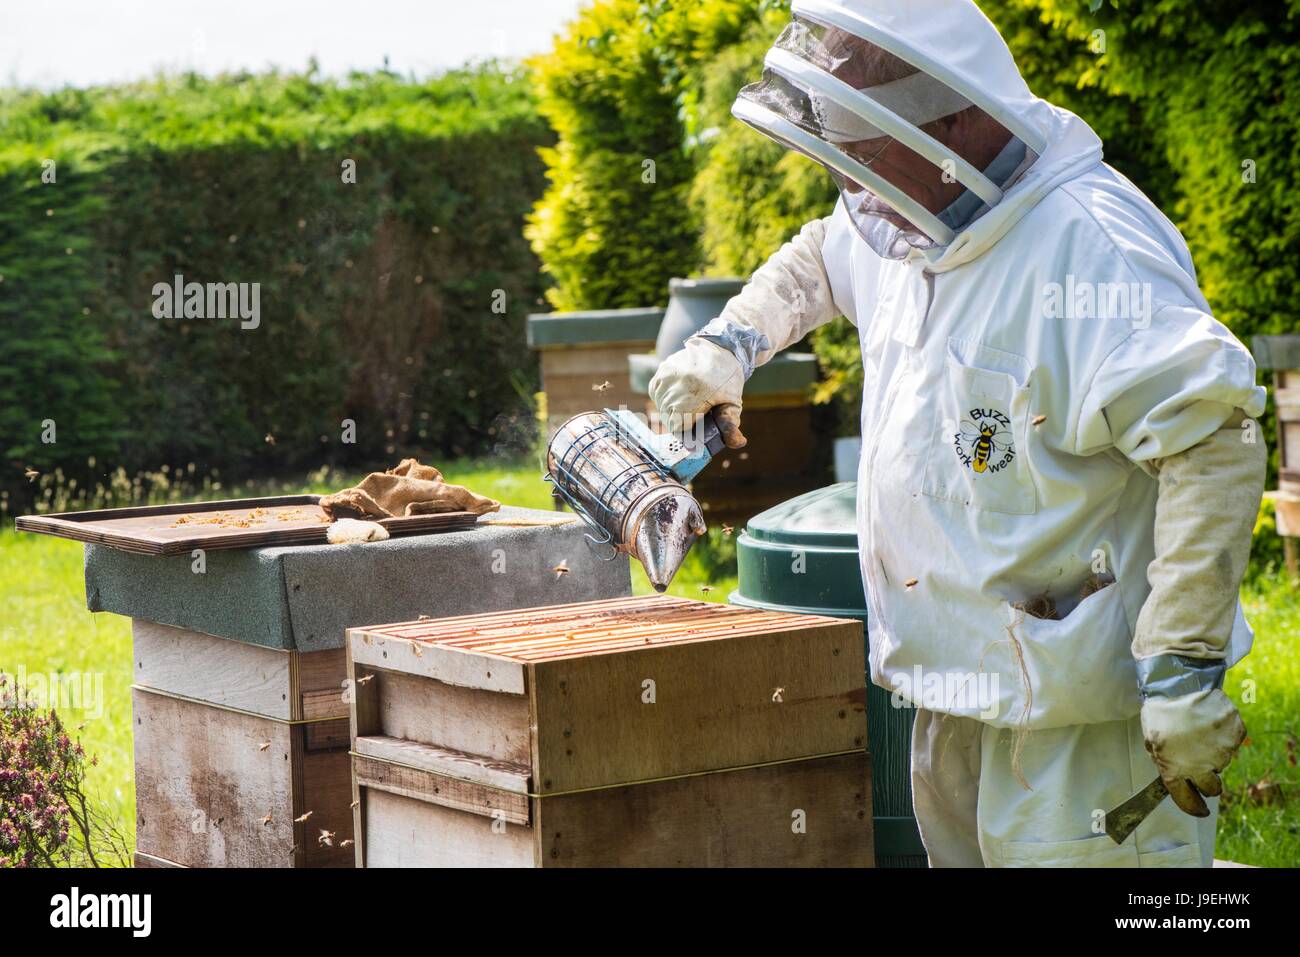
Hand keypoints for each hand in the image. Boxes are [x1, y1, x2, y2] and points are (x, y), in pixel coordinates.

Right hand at [649, 338, 745, 446]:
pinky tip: (678, 393)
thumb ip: (731, 425)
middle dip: (680, 420)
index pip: (676, 427)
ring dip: (671, 408)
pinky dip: (664, 396)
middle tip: (695, 414)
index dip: (686, 431)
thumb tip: (738, 443)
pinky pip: (656, 391)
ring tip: (688, 402)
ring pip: (661, 404)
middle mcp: (676, 385)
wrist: (722, 348)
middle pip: (668, 416)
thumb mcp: (733, 403)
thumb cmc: (728, 378)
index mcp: (693, 396)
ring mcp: (666, 375)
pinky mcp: (662, 369)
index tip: (696, 427)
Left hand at [1140, 688, 1246, 816]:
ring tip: (1198, 732)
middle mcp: (1201, 767)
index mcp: (1175, 770)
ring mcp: (1222, 751)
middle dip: (1207, 782)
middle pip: (1212, 788)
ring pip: (1221, 764)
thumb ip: (1164, 763)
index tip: (1200, 810)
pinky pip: (1232, 744)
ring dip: (1212, 754)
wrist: (1178, 682)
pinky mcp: (1236, 735)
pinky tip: (1209, 723)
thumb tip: (1176, 777)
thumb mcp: (1150, 741)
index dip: (1193, 807)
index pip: (1187, 801)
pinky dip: (1223, 737)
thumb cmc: (1160, 710)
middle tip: (1200, 766)